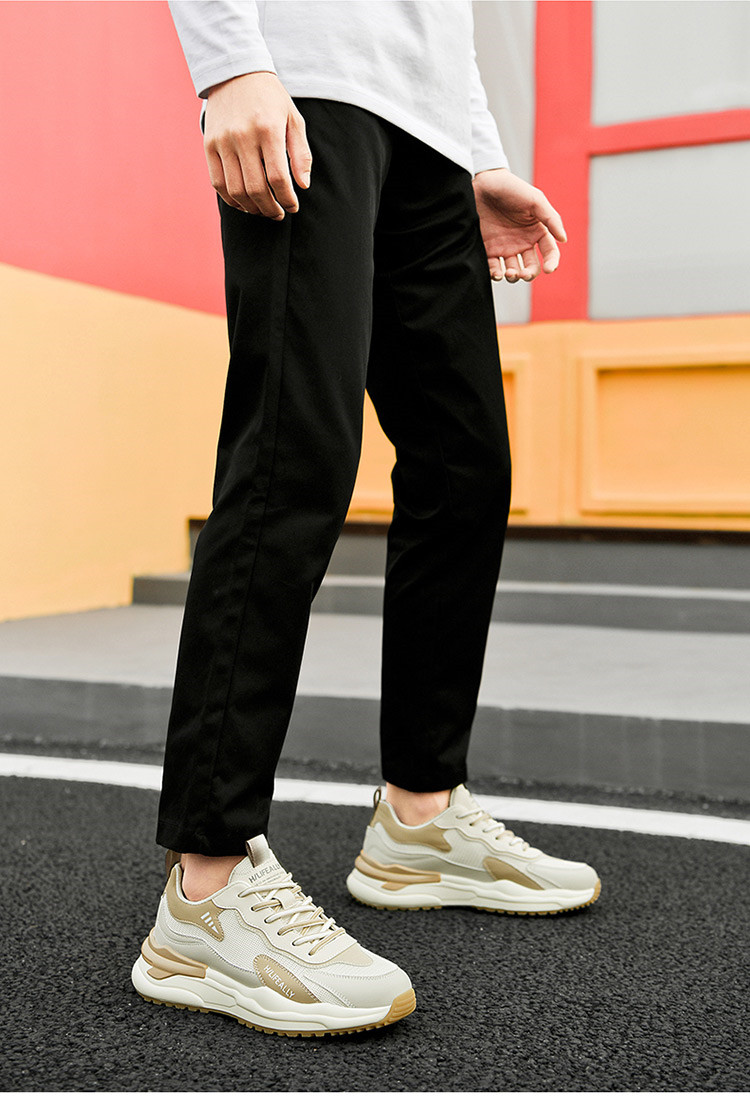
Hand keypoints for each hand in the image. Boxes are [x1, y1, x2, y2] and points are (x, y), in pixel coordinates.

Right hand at [203, 72, 311, 218]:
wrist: (235, 71)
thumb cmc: (270, 98)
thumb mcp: (293, 119)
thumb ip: (301, 153)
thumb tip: (303, 185)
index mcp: (268, 129)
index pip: (278, 178)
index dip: (287, 199)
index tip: (292, 207)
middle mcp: (243, 136)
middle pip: (256, 189)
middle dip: (270, 208)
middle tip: (278, 214)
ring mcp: (223, 141)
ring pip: (236, 190)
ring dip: (251, 208)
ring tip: (262, 210)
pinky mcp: (209, 144)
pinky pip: (218, 182)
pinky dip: (231, 199)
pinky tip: (244, 203)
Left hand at [472, 169, 566, 281]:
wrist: (482, 183)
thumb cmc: (511, 188)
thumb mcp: (535, 199)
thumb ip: (551, 218)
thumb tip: (563, 239)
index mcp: (537, 231)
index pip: (549, 252)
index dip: (552, 262)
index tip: (549, 269)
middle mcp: (522, 242)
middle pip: (531, 267)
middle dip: (529, 274)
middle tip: (523, 273)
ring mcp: (505, 247)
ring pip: (513, 271)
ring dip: (513, 277)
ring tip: (510, 272)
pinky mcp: (488, 249)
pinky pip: (494, 268)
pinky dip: (496, 274)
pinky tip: (497, 273)